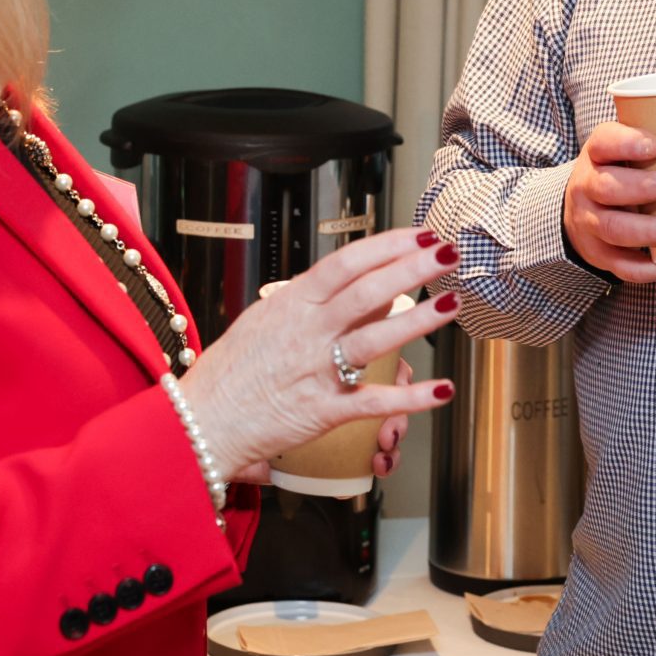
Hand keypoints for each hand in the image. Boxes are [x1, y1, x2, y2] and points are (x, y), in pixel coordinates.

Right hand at [177, 227, 456, 480]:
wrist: (202, 420)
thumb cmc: (233, 370)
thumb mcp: (268, 321)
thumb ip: (316, 304)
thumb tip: (365, 289)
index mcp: (291, 304)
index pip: (346, 263)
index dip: (388, 246)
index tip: (421, 235)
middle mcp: (305, 332)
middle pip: (367, 291)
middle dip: (413, 268)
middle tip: (449, 253)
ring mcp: (315, 371)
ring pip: (374, 339)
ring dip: (419, 320)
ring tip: (453, 302)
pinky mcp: (323, 411)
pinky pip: (373, 400)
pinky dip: (411, 397)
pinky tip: (442, 388)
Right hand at [564, 121, 655, 284]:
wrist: (579, 209)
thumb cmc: (618, 172)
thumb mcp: (623, 151)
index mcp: (596, 155)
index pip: (604, 143)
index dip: (626, 144)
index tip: (655, 145)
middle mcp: (586, 188)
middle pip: (608, 188)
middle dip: (646, 188)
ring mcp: (590, 224)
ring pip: (614, 229)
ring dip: (651, 230)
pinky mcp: (600, 255)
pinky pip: (624, 267)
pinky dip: (653, 268)